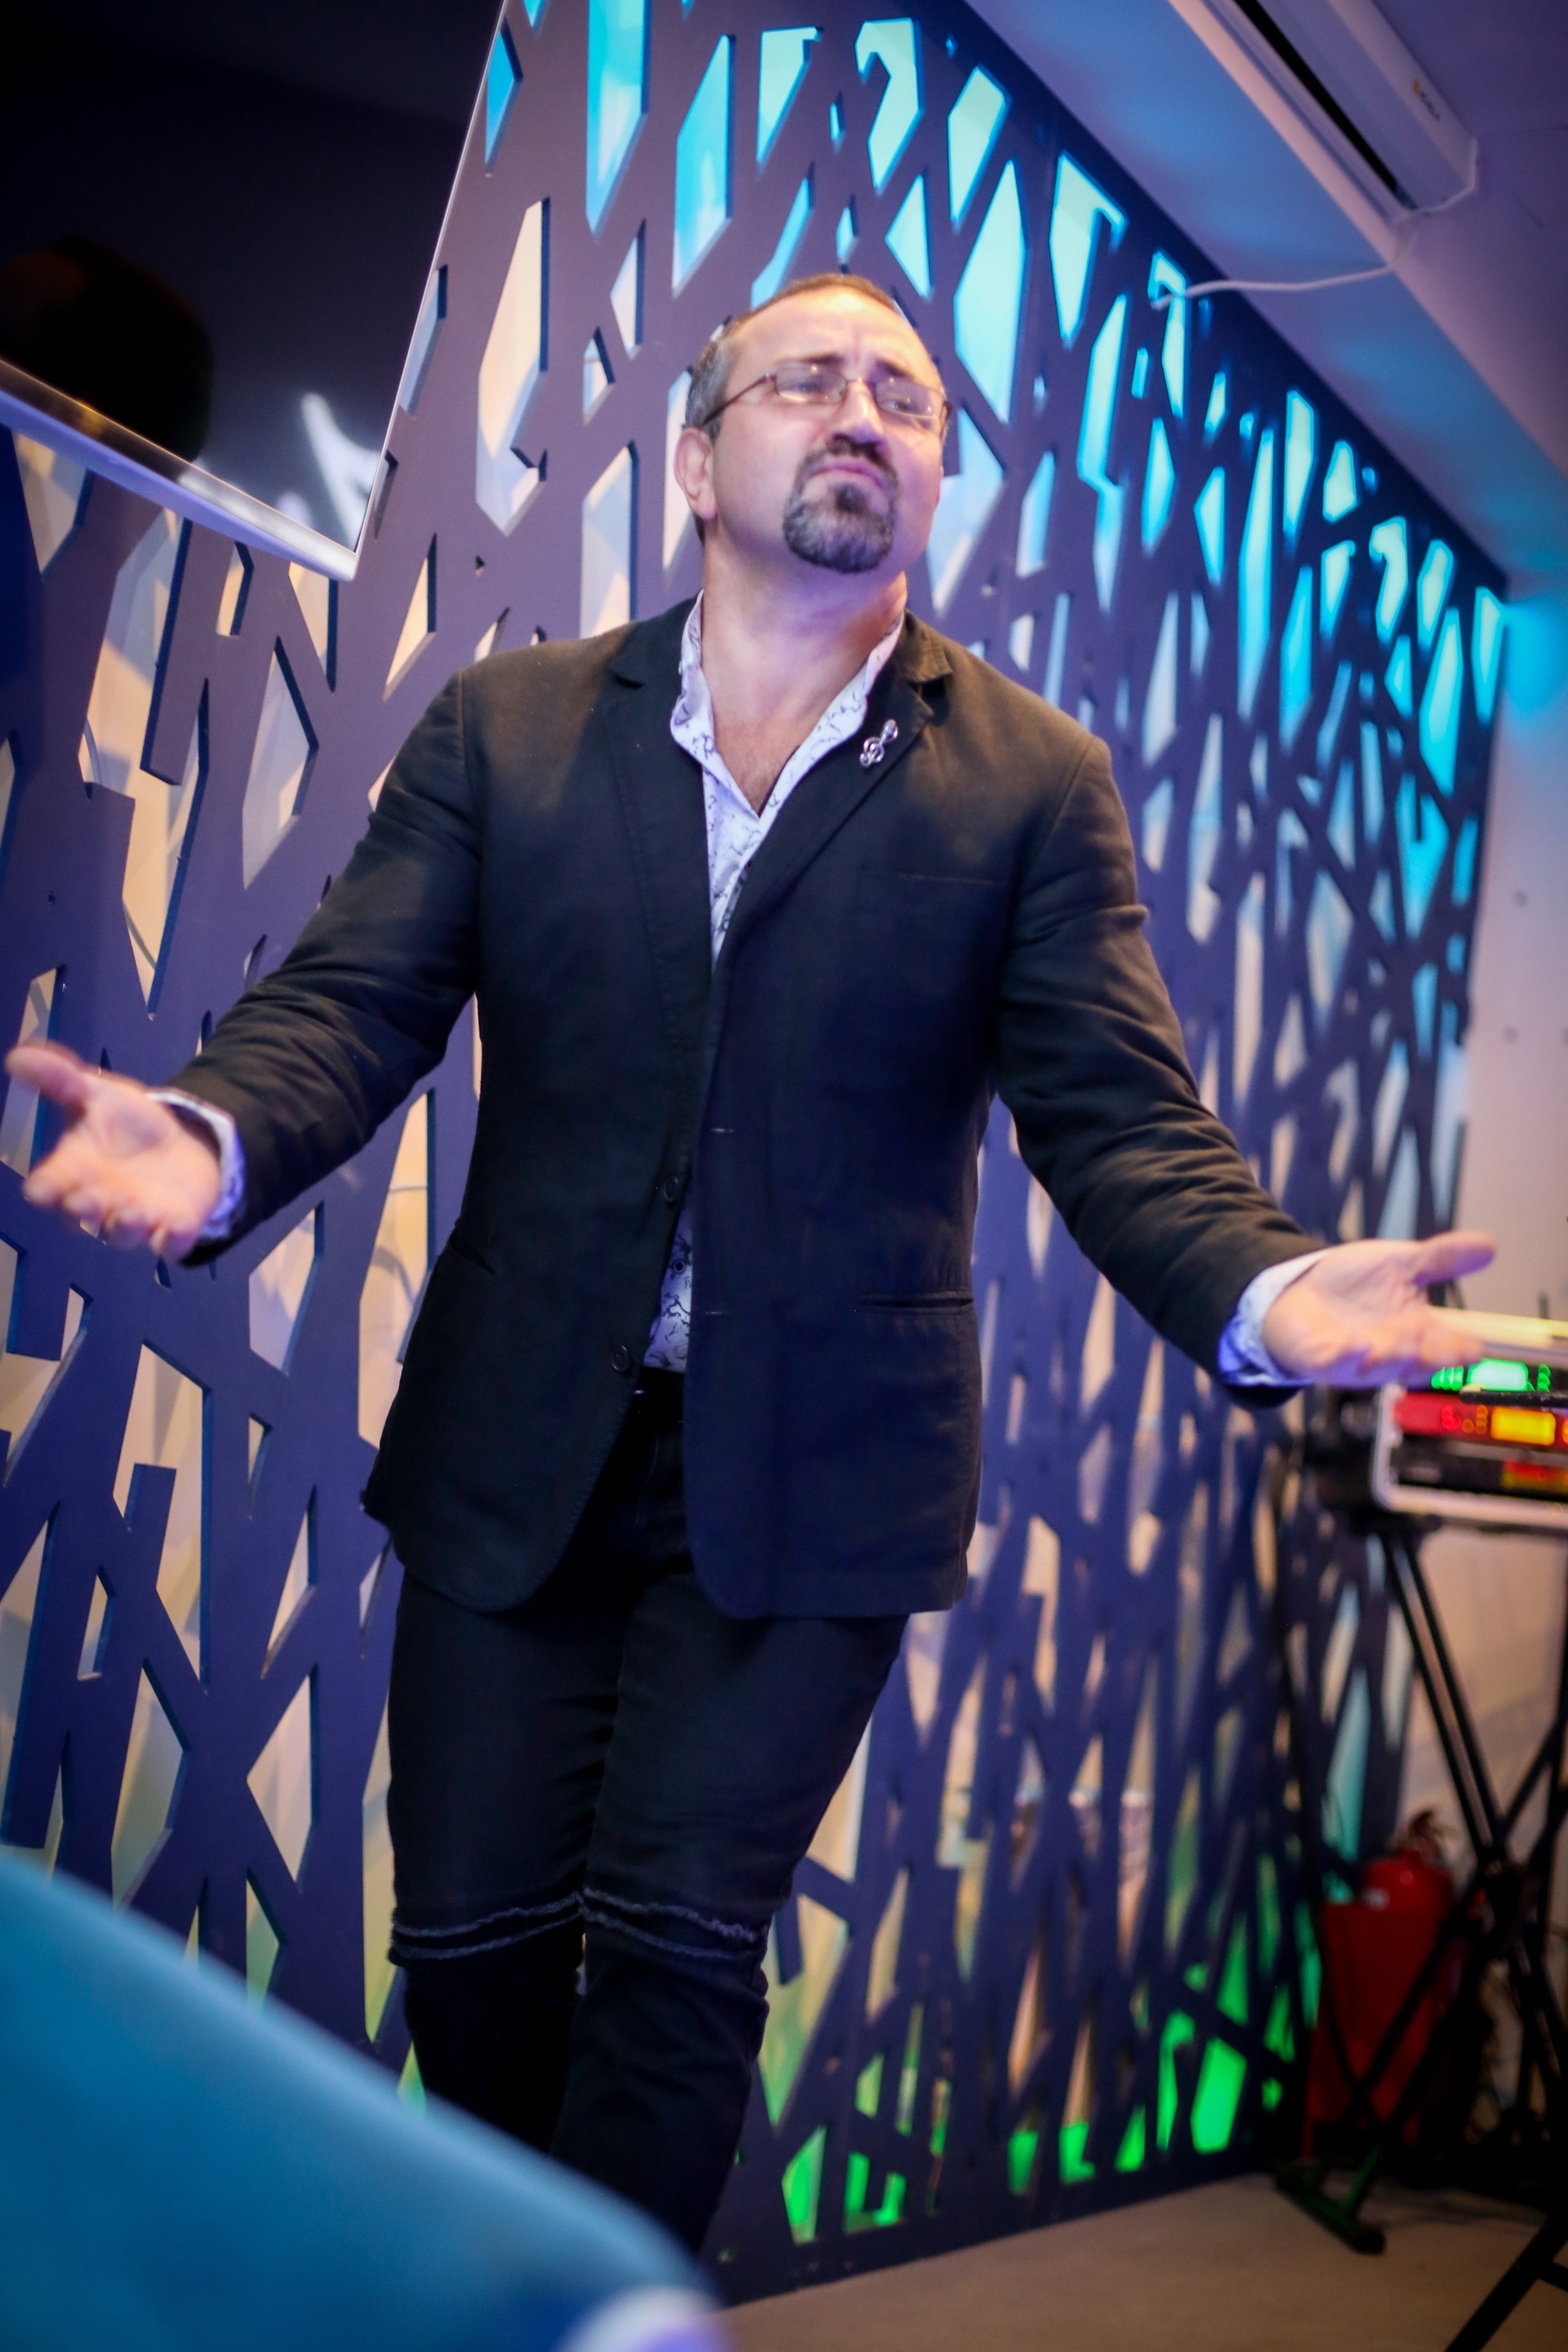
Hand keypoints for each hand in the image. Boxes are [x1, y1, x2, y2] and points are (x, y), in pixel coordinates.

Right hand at [5, 1042, 223, 1259]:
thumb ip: (60, 1079)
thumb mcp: (96, 1093)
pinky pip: (171, 1242)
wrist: (182, 1140)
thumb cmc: (128, 1123)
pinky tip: (176, 1230)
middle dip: (82, 1210)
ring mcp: (136, 1217)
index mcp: (73, 1171)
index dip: (45, 1189)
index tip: (41, 1189)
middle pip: (81, 1216)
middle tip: (85, 1200)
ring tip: (129, 1213)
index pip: (49, 1187)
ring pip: (122, 1234)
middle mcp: (99, 1201)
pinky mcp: (173, 1227)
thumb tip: (16, 1056)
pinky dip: (173, 1239)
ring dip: (124, 1227)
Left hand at [1261, 1232, 1495, 1386]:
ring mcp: (1357, 1360)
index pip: (1450, 1347)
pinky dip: (1347, 1357)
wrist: (1299, 1288)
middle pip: (1421, 1364)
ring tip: (1408, 1348)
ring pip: (1380, 1368)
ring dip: (1394, 1359)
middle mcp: (1393, 1353)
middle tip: (1454, 1355)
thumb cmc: (1356, 1283)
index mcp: (1418, 1333)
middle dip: (1436, 1360)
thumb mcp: (1402, 1263)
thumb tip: (1490, 1245)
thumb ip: (1441, 1258)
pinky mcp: (1322, 1359)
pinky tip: (1357, 1346)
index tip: (1478, 1346)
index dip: (1464, 1349)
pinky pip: (1336, 1364)